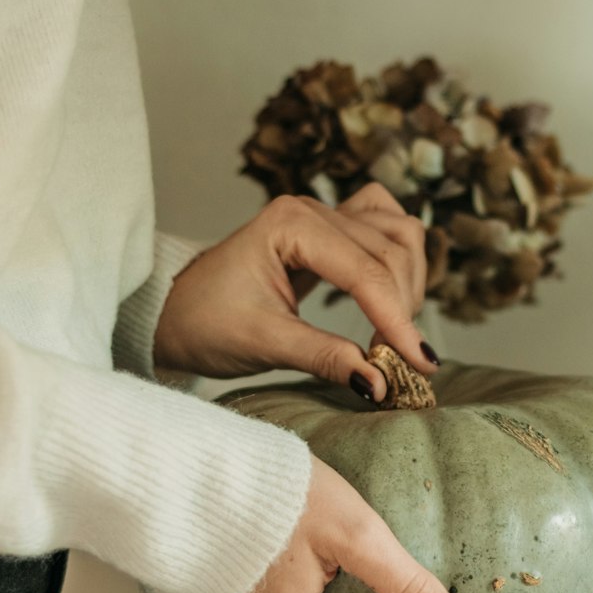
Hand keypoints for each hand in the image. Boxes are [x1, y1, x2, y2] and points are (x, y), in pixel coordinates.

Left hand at [153, 185, 438, 401]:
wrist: (174, 313)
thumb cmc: (204, 323)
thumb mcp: (263, 344)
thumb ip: (324, 358)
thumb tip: (381, 382)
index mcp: (290, 224)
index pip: (366, 272)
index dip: (397, 321)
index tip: (418, 365)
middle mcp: (312, 209)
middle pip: (391, 252)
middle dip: (403, 309)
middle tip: (398, 364)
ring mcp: (324, 215)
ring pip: (399, 235)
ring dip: (409, 283)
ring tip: (393, 334)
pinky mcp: (331, 231)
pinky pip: (387, 230)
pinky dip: (400, 262)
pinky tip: (391, 298)